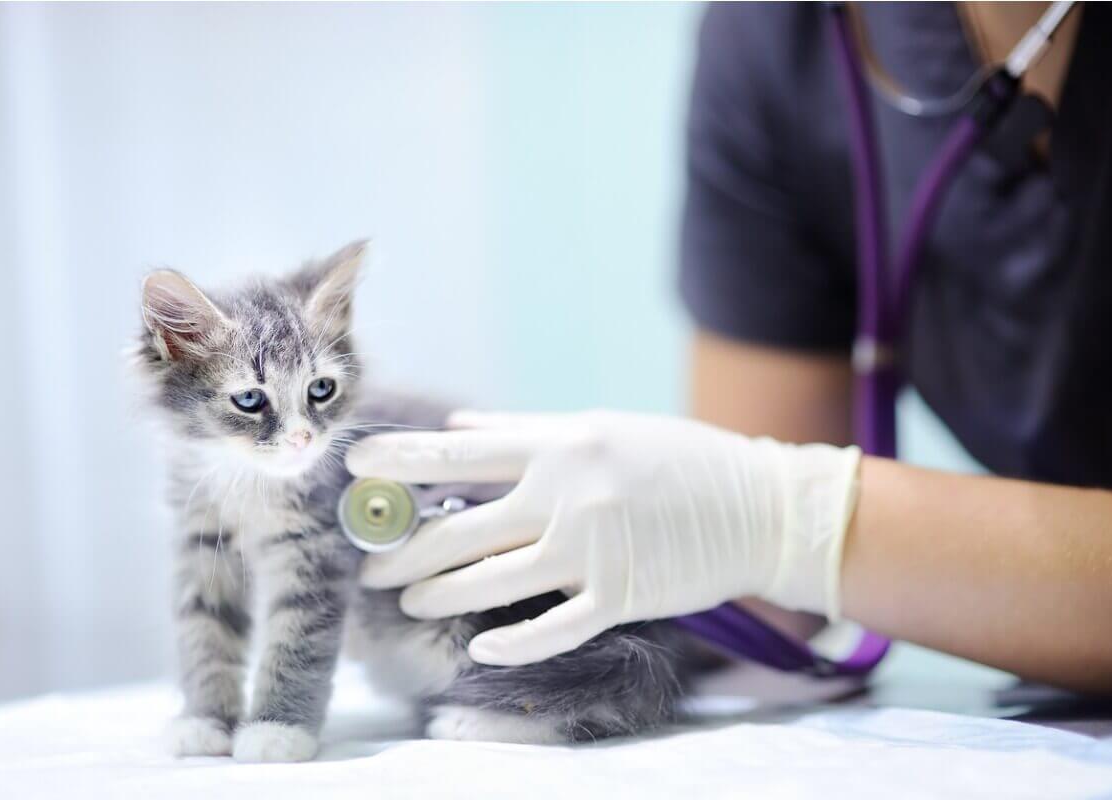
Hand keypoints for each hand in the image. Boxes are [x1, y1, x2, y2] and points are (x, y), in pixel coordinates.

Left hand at [347, 410, 860, 665]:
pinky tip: (481, 649)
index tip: (353, 464)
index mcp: (562, 444)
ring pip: (490, 583)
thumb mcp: (600, 427)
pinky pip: (549, 628)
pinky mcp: (618, 597)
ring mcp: (592, 550)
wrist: (758, 505)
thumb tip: (460, 426)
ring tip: (407, 601)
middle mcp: (568, 495)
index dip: (400, 460)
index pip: (461, 452)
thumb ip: (525, 429)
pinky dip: (510, 643)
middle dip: (401, 552)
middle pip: (460, 530)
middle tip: (367, 569)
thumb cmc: (676, 459)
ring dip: (438, 596)